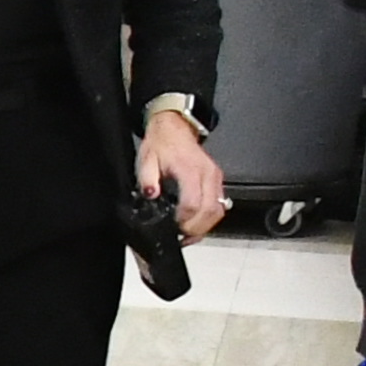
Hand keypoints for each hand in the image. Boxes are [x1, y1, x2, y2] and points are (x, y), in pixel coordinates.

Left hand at [143, 105, 227, 238]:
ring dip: (205, 227)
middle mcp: (207, 175)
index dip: (182, 220)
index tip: (172, 228)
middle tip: (180, 237)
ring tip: (188, 235)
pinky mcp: (217, 181)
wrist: (174, 129)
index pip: (192, 203)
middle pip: (210, 210)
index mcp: (190, 170)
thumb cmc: (161, 144)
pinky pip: (219, 205)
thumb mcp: (146, 160)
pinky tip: (196, 224)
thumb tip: (150, 195)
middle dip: (195, 229)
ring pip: (219, 210)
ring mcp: (215, 178)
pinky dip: (210, 219)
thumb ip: (147, 179)